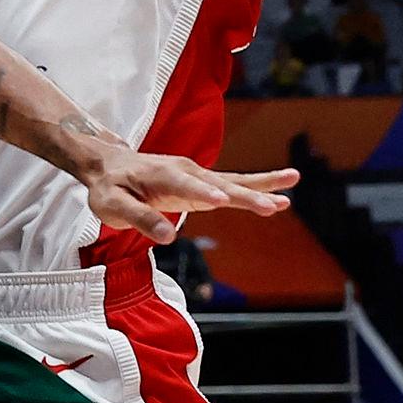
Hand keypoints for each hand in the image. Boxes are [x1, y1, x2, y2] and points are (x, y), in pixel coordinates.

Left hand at [74, 145, 297, 244]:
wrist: (110, 165)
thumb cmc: (109, 187)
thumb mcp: (111, 206)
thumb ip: (138, 218)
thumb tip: (167, 237)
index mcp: (162, 175)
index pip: (186, 185)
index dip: (203, 192)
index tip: (223, 200)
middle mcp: (185, 170)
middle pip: (220, 183)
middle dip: (246, 194)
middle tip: (273, 205)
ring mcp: (197, 175)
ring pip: (234, 180)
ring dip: (263, 184)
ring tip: (293, 182)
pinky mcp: (203, 183)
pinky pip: (233, 184)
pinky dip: (257, 187)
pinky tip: (282, 192)